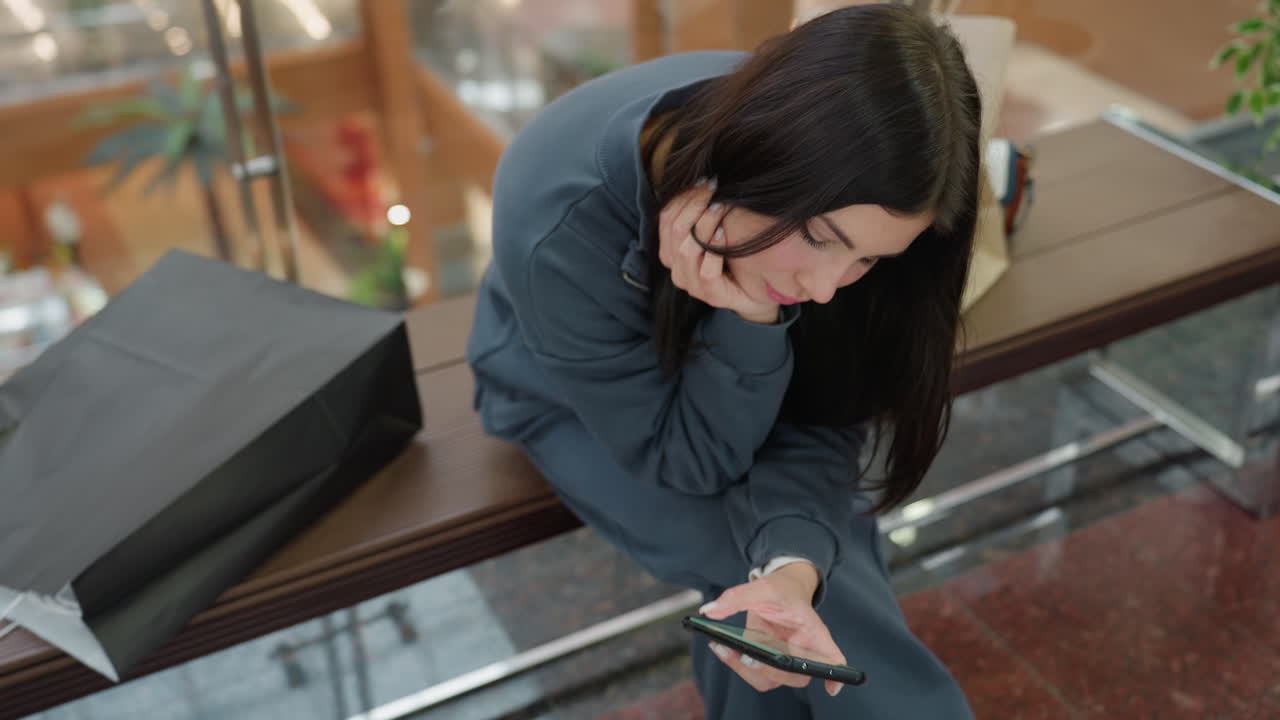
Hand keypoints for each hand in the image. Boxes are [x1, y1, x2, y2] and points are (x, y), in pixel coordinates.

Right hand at [657, 179, 778, 324]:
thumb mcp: (714, 230)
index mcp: (670, 251)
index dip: (684, 197)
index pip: (666, 218)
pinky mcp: (711, 295)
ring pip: (687, 250)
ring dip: (705, 224)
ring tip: (720, 206)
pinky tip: (725, 234)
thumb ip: (701, 213)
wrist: (754, 289)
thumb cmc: (732, 256)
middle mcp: (676, 269)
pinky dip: (714, 250)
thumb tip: (701, 178)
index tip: (705, 179)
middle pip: (676, 230)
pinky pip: (706, 272)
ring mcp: (692, 285)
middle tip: (714, 187)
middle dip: (695, 204)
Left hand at [701, 563, 846, 696]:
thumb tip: (709, 611)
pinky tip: (720, 648)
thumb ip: (737, 596)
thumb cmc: (781, 589)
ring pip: (770, 680)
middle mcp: (802, 651)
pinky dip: (736, 664)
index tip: (832, 686)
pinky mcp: (767, 660)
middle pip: (795, 675)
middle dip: (771, 670)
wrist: (778, 589)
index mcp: (812, 632)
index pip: (832, 656)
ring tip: (724, 649)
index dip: (834, 673)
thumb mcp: (763, 586)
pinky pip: (754, 673)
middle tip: (748, 656)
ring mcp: (784, 658)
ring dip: (746, 669)